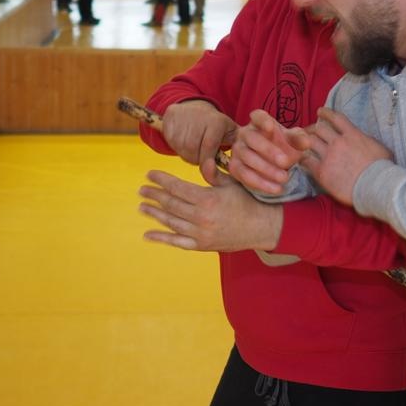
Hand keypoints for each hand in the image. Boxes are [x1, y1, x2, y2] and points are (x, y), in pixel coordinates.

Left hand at [139, 170, 280, 251]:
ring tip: (142, 207)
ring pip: (171, 222)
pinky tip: (148, 234)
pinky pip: (177, 242)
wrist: (263, 227)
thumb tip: (201, 160)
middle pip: (170, 204)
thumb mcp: (232, 183)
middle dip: (154, 195)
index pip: (177, 187)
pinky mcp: (202, 246)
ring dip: (154, 214)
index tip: (149, 174)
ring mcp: (200, 233)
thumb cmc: (248, 201)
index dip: (161, 180)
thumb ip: (213, 174)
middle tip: (142, 190)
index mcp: (207, 199)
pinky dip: (161, 238)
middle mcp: (201, 217)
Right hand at [160, 100, 236, 184]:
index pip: (208, 146)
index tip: (209, 170)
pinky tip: (184, 143)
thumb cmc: (216, 126)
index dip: (207, 162)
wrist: (194, 108)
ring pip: (181, 148)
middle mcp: (198, 118)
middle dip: (197, 159)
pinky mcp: (169, 119)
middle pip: (193, 150)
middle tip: (202, 158)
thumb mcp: (231, 133)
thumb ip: (236, 148)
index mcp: (216, 122)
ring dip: (187, 155)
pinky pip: (171, 142)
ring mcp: (182, 118)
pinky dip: (177, 148)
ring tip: (194, 150)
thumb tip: (237, 167)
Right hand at [229, 109, 309, 194]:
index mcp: (258, 122)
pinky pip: (244, 175)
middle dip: (269, 151)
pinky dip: (260, 183)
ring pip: (248, 158)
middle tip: (286, 162)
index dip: (262, 121)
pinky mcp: (234, 167)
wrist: (273, 162)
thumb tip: (306, 143)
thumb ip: (299, 139)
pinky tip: (276, 188)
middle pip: (252, 139)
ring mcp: (237, 150)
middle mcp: (244, 134)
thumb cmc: (282, 146)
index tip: (271, 127)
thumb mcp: (293, 141)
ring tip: (284, 178)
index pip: (257, 116)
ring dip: (266, 169)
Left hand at [300, 108, 391, 205]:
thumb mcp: (379, 147)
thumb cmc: (383, 169)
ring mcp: (328, 156)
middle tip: (308, 130)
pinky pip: (306, 161)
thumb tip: (364, 139)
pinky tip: (301, 160)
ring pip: (310, 142)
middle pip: (319, 128)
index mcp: (353, 135)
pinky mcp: (322, 172)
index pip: (336, 118)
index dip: (326, 113)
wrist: (376, 186)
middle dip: (312, 128)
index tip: (320, 111)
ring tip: (300, 143)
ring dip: (304, 141)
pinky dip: (303, 159)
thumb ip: (366, 140)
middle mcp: (338, 142)